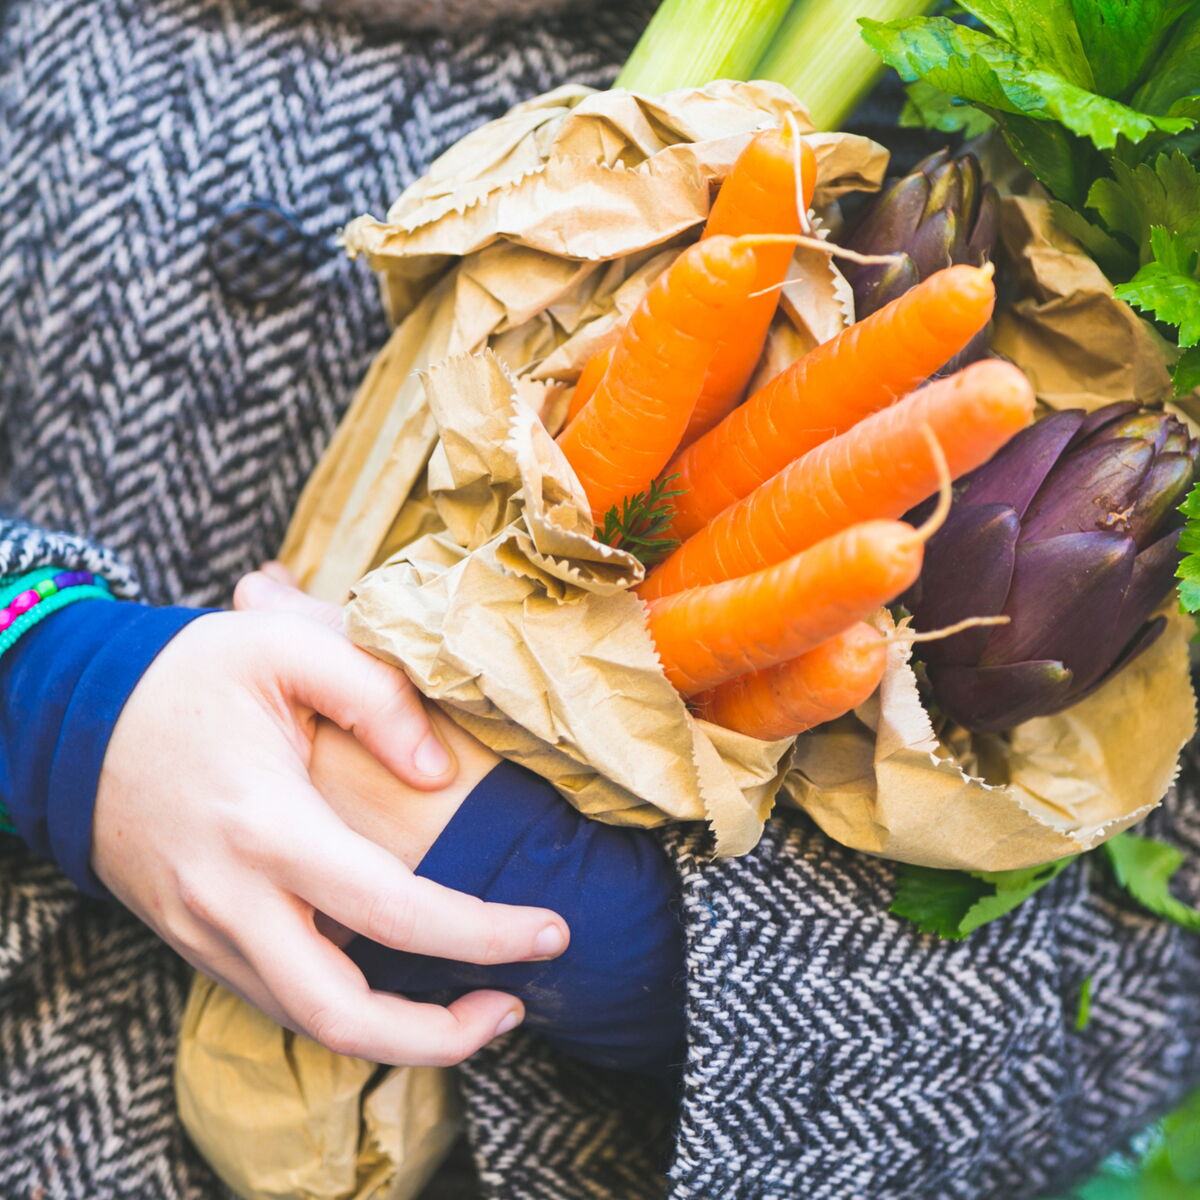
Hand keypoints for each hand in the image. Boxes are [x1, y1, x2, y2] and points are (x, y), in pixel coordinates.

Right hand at [91, 569, 568, 1066]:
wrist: (72, 717)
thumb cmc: (187, 675)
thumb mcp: (282, 645)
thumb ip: (375, 694)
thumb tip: (439, 773)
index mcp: (266, 827)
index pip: (396, 910)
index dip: (484, 933)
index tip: (551, 930)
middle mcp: (233, 901)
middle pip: (343, 1017)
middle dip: (440, 1039)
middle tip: (514, 1007)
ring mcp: (207, 932)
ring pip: (308, 1022)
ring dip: (398, 1034)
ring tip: (474, 1004)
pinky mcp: (198, 940)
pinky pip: (279, 997)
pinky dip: (349, 1007)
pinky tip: (398, 975)